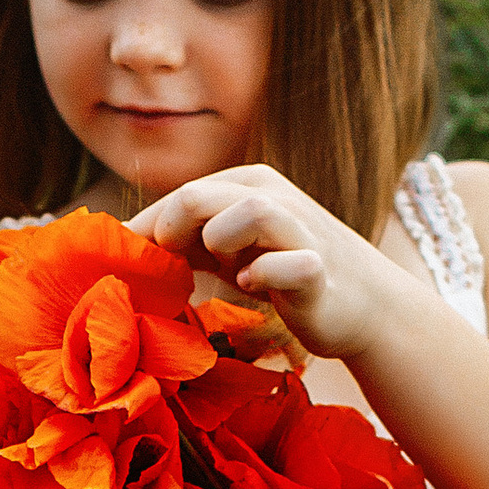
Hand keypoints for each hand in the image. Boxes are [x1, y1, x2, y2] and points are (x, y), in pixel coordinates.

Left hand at [132, 163, 413, 363]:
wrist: (365, 304)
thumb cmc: (285, 272)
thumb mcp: (230, 249)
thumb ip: (186, 240)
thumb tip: (122, 246)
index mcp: (248, 184)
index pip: (182, 194)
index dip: (147, 229)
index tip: (124, 262)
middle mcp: (274, 197)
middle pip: (201, 194)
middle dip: (172, 229)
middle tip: (168, 264)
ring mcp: (299, 230)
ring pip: (250, 210)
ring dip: (221, 239)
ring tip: (223, 268)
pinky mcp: (319, 270)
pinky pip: (289, 265)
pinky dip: (265, 275)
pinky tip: (255, 286)